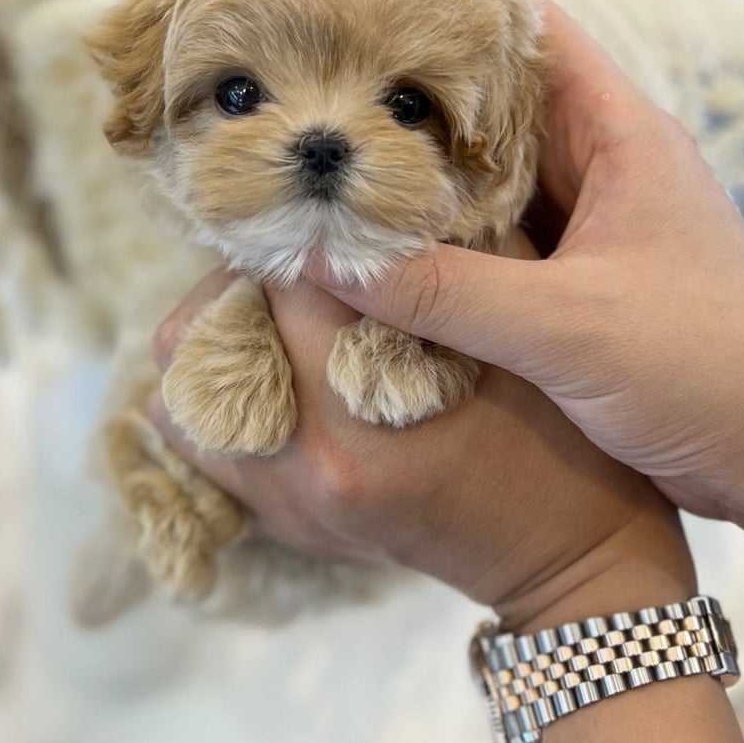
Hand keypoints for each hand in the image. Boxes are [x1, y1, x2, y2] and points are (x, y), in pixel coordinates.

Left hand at [149, 247, 694, 635]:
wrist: (567, 562)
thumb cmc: (559, 435)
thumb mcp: (521, 328)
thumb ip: (450, 249)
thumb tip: (382, 179)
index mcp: (371, 400)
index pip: (283, 276)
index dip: (300, 234)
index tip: (324, 221)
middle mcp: (311, 456)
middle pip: (200, 330)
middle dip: (240, 284)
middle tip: (291, 273)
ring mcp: (287, 499)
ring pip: (176, 393)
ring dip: (213, 346)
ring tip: (273, 326)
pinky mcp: (281, 522)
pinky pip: (197, 446)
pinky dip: (215, 403)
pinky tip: (269, 378)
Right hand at [311, 3, 743, 528]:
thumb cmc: (710, 373)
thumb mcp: (563, 329)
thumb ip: (441, 292)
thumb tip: (323, 259)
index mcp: (623, 136)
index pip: (529, 29)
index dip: (447, 11)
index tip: (357, 13)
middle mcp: (609, 164)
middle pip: (495, 104)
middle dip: (410, 103)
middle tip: (315, 101)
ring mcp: (599, 224)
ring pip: (493, 178)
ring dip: (423, 181)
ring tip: (328, 170)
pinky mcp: (588, 281)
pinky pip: (502, 241)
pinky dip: (447, 243)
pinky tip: (381, 257)